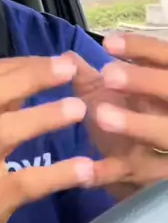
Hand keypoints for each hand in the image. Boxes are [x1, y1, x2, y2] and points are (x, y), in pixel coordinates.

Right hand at [0, 55, 98, 222]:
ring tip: (80, 109)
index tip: (57, 60)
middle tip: (70, 69)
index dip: (26, 63)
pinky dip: (58, 174)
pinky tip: (86, 169)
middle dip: (34, 75)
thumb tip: (26, 84)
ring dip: (46, 116)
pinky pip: (27, 183)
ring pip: (7, 130)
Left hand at [70, 33, 167, 197]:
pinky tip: (87, 170)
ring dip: (135, 124)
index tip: (108, 43)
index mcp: (167, 84)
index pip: (166, 57)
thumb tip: (64, 57)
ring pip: (163, 134)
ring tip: (101, 115)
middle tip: (108, 74)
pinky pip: (140, 174)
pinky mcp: (157, 178)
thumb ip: (90, 79)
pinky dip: (112, 172)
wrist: (142, 175)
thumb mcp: (110, 98)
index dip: (142, 49)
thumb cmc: (126, 128)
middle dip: (144, 80)